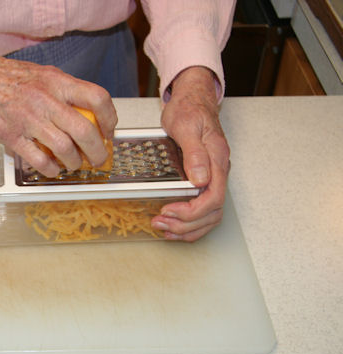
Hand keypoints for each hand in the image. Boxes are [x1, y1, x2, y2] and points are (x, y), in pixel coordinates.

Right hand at [0, 49, 117, 176]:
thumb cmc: (1, 77)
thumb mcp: (39, 74)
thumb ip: (62, 91)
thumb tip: (85, 112)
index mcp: (55, 80)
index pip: (97, 98)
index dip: (110, 119)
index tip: (109, 131)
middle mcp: (45, 98)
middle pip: (85, 130)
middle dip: (97, 151)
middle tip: (98, 158)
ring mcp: (27, 119)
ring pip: (65, 149)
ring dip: (74, 162)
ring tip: (73, 164)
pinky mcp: (10, 136)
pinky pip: (39, 160)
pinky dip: (51, 169)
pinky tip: (52, 168)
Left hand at [151, 66, 229, 241]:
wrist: (193, 98)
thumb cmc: (189, 109)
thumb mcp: (185, 126)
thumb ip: (194, 153)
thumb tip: (201, 180)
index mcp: (217, 160)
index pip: (214, 198)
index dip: (192, 212)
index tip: (169, 210)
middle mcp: (219, 172)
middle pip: (212, 212)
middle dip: (185, 224)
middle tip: (160, 223)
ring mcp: (213, 177)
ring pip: (210, 216)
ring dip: (187, 228)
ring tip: (164, 228)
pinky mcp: (204, 179)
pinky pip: (203, 209)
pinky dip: (189, 222)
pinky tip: (172, 224)